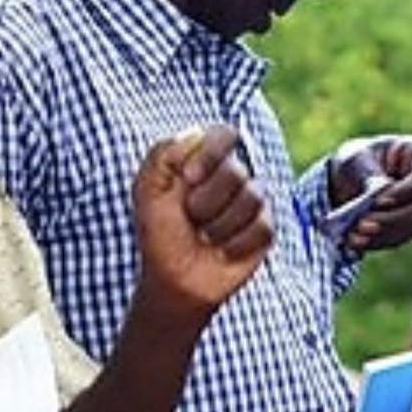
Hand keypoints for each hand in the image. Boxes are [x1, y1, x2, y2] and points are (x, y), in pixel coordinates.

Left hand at [132, 125, 272, 313]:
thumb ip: (163, 154)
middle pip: (236, 171)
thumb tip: (196, 132)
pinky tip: (223, 251)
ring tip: (205, 237)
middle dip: (206, 201)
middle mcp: (232, 177)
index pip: (224, 135)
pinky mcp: (264, 230)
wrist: (173, 279)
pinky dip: (236, 244)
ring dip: (219, 225)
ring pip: (252, 198)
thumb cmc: (159, 233)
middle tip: (191, 218)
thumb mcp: (147, 192)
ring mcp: (252, 203)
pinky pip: (262, 227)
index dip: (210, 154)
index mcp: (204, 161)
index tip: (188, 177)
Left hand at [331, 135, 411, 254]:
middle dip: (390, 219)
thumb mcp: (358, 159)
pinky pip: (398, 238)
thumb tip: (382, 191)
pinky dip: (377, 242)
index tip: (379, 201)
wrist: (349, 178)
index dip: (407, 191)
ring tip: (354, 236)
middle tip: (362, 224)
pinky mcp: (408, 226)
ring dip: (382, 234)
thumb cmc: (357, 159)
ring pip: (411, 227)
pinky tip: (356, 243)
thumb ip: (370, 174)